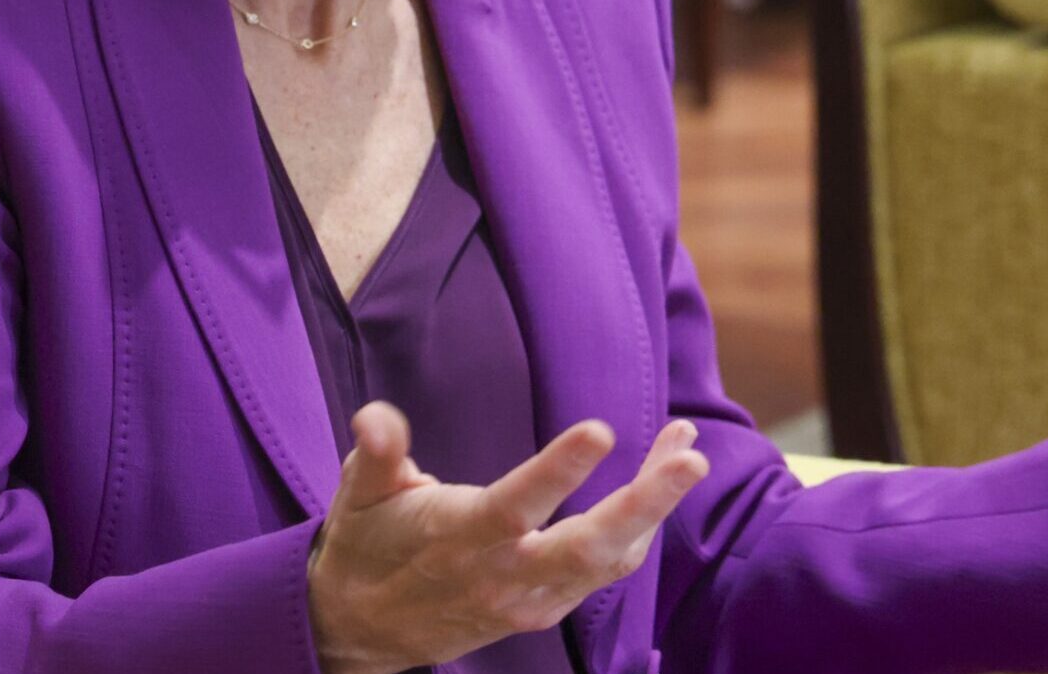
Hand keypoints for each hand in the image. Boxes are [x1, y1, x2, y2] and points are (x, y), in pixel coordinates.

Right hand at [306, 400, 708, 673]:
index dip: (559, 470)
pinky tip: (657, 486)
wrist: (361, 630)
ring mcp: (528, 598)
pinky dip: (638, 531)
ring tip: (685, 450)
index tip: (601, 430)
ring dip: (653, 509)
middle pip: (586, 547)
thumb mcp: (357, 494)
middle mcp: (502, 574)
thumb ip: (376, 454)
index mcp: (458, 537)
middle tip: (690, 460)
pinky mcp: (542, 610)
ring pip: (607, 562)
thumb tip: (375, 417)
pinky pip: (603, 573)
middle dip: (645, 504)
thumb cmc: (365, 544)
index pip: (516, 505)